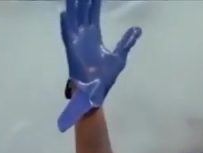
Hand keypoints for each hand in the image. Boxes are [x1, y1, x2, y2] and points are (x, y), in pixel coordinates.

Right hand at [57, 0, 141, 131]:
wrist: (95, 93)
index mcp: (94, 37)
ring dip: (73, 8)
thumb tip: (138, 29)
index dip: (93, 3)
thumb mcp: (120, 56)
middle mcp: (84, 37)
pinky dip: (65, 25)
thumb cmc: (105, 77)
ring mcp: (77, 43)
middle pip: (82, 14)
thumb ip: (126, 42)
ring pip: (73, 20)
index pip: (93, 15)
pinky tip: (64, 14)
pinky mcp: (72, 51)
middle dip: (82, 1)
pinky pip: (67, 36)